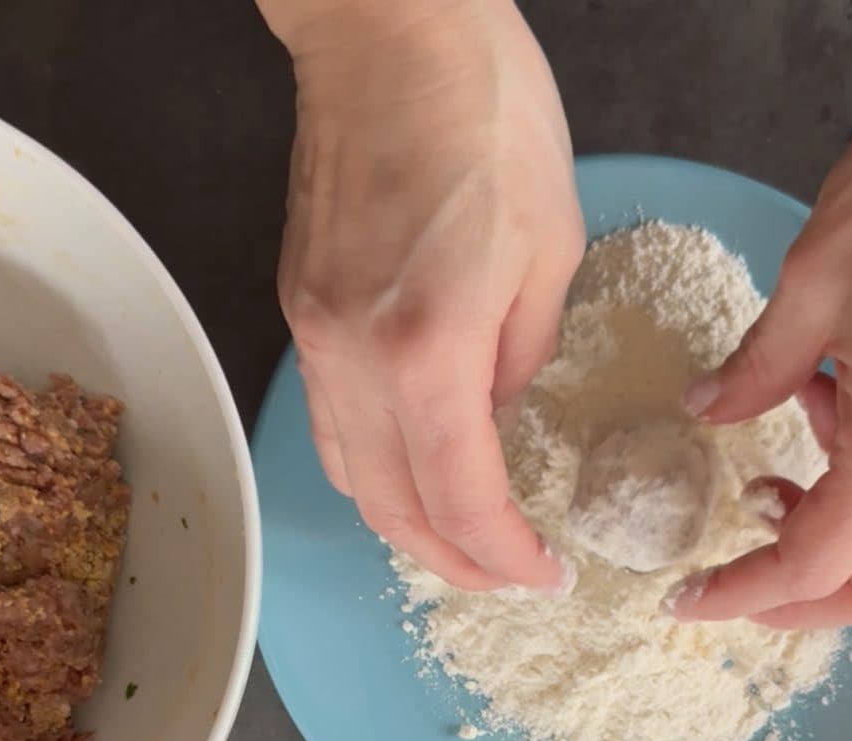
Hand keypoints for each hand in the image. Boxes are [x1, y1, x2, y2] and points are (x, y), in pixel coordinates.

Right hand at [260, 0, 583, 589]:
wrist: (388, 33)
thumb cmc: (484, 115)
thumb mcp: (549, 245)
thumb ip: (520, 355)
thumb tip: (495, 412)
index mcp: (427, 345)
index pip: (461, 498)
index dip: (503, 554)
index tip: (541, 572)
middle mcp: (352, 359)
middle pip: (391, 509)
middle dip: (452, 561)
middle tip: (504, 574)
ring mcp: (314, 338)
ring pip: (350, 475)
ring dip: (407, 523)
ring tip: (463, 536)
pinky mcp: (302, 314)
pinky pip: (330, 425)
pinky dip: (376, 468)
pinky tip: (415, 466)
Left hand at [671, 28, 851, 627]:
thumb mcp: (813, 281)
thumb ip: (755, 370)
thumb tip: (708, 410)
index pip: (813, 565)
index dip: (740, 595)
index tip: (681, 601)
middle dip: (794, 602)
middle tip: (724, 580)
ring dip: (827, 542)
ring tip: (767, 487)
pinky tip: (824, 414)